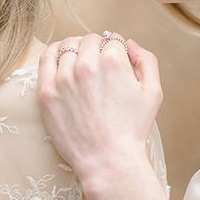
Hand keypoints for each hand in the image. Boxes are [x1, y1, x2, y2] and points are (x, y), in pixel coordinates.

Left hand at [37, 32, 162, 188]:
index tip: (114, 63)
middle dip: (97, 49)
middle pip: (89, 40)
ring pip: (68, 46)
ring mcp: (64, 78)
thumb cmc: (132, 129)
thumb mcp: (153, 92)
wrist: (108, 160)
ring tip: (81, 65)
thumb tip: (130, 44)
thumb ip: (146, 60)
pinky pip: (46, 58)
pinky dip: (54, 52)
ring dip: (76, 51)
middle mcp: (87, 64)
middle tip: (100, 67)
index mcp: (113, 61)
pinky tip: (61, 58)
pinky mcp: (47, 91)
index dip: (115, 50)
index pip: (111, 39)